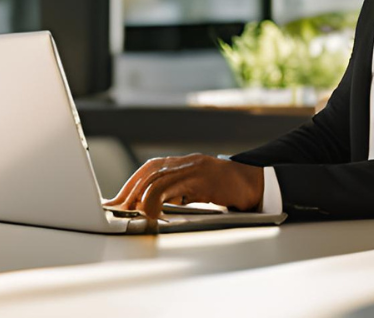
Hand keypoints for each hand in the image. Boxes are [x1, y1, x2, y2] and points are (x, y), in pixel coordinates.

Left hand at [107, 153, 263, 229]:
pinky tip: (153, 212)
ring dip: (142, 196)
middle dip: (131, 190)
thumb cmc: (227, 190)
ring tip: (134, 212)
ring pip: (158, 178)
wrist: (255, 184)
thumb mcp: (197, 190)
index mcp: (184, 163)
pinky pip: (173, 186)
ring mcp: (195, 167)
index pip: (150, 169)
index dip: (131, 183)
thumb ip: (177, 193)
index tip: (118, 201)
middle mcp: (187, 161)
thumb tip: (152, 206)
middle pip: (150, 171)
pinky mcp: (203, 177)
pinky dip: (158, 199)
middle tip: (120, 208)